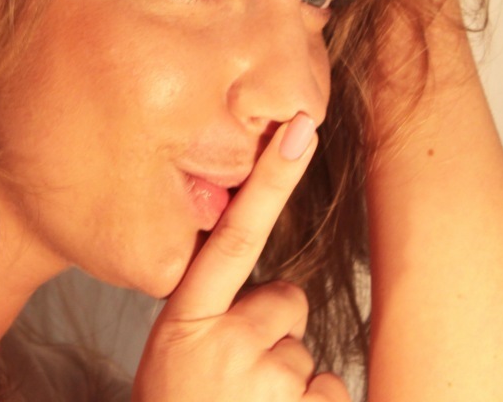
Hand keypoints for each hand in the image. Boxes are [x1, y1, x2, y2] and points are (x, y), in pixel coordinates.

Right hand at [132, 114, 348, 401]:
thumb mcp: (173, 354)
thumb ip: (211, 313)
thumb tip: (273, 294)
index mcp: (184, 318)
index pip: (233, 235)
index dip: (268, 181)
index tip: (301, 127)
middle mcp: (224, 342)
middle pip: (286, 301)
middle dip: (274, 332)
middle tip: (235, 376)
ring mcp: (265, 382)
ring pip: (308, 352)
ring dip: (290, 380)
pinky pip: (330, 389)